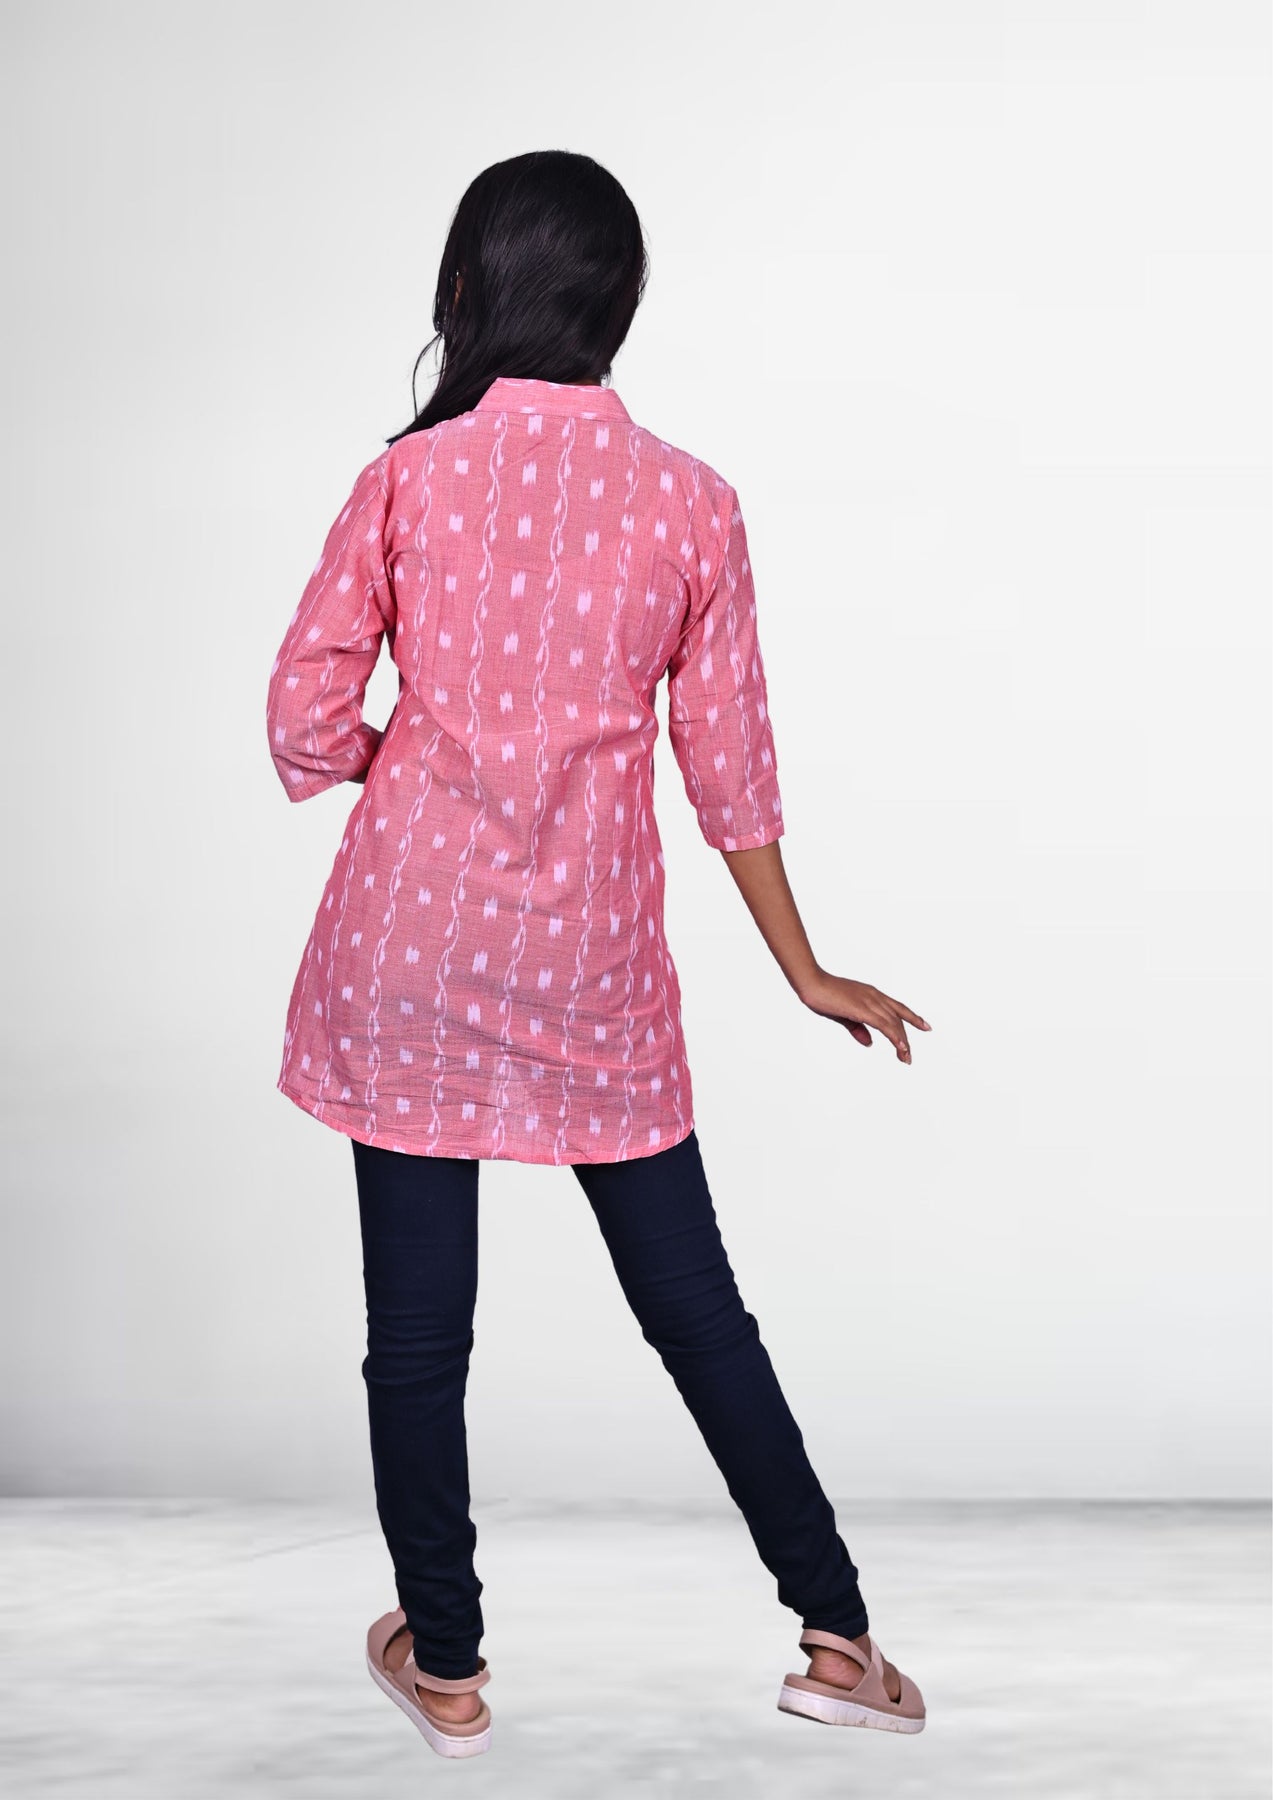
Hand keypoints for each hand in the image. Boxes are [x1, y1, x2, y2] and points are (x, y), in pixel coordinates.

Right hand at [799, 971, 930, 1063]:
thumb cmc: (823, 996)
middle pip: (898, 1019)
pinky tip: (902, 1047)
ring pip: (894, 1024)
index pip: (897, 1008)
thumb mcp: (843, 1016)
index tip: (925, 1026)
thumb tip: (870, 1043)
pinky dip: (895, 1037)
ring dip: (902, 1042)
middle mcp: (875, 996)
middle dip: (906, 1038)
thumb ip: (858, 1029)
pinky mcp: (863, 1009)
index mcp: (871, 995)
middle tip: (908, 1057)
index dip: (912, 1017)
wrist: (811, 983)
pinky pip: (884, 1025)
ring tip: (906, 1058)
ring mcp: (870, 1001)